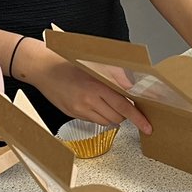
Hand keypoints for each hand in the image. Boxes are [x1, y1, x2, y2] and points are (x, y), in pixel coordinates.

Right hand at [18, 40, 151, 133]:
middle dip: (124, 113)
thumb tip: (131, 86)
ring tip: (105, 101)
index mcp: (97, 85)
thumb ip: (115, 76)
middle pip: (117, 117)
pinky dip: (99, 115)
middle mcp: (88, 100)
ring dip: (112, 116)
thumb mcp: (94, 66)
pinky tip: (93, 103)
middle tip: (122, 103)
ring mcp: (80, 109)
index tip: (147, 127)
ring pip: (106, 122)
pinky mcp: (73, 114)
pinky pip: (93, 121)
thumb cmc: (70, 65)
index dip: (137, 118)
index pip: (123, 106)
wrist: (44, 70)